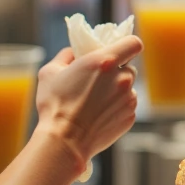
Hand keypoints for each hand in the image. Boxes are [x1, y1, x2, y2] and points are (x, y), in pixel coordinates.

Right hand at [35, 35, 141, 166]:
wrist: (65, 141)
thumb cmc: (55, 105)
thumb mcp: (50, 72)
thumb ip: (65, 56)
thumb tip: (73, 52)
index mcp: (105, 61)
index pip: (134, 43)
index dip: (128, 45)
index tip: (118, 51)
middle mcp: (122, 78)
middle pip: (130, 67)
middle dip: (117, 71)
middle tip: (99, 80)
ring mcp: (129, 98)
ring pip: (129, 87)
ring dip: (117, 90)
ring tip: (96, 101)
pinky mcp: (130, 116)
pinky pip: (127, 105)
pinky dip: (117, 107)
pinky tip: (100, 114)